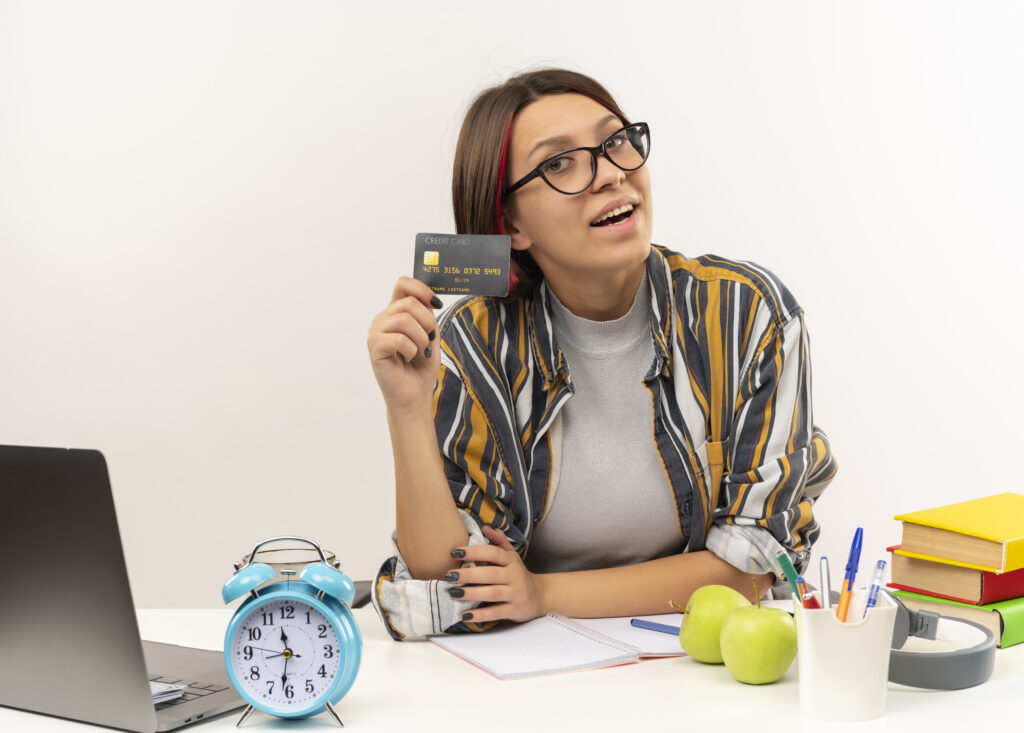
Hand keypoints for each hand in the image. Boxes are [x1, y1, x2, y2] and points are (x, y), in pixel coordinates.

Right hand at [367, 277, 442, 413]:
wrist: (415, 394)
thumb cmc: (421, 366)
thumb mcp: (430, 334)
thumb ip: (427, 314)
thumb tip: (428, 300)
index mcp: (395, 312)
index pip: (403, 284)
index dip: (422, 289)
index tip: (437, 305)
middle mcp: (383, 319)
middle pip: (409, 303)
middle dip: (427, 323)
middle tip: (428, 342)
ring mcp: (376, 333)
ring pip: (404, 319)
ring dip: (420, 338)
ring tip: (420, 352)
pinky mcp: (374, 348)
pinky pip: (398, 338)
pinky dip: (411, 349)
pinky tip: (409, 357)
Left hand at [450, 526, 547, 623]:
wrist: (540, 596)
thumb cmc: (518, 574)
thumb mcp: (512, 556)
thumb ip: (499, 542)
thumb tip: (485, 527)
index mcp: (511, 561)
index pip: (493, 553)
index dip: (475, 552)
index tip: (455, 552)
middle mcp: (515, 576)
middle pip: (491, 573)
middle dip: (469, 574)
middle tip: (450, 575)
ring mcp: (516, 594)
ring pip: (493, 593)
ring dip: (472, 593)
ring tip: (454, 593)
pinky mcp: (515, 610)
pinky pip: (497, 612)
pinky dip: (481, 615)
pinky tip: (465, 615)